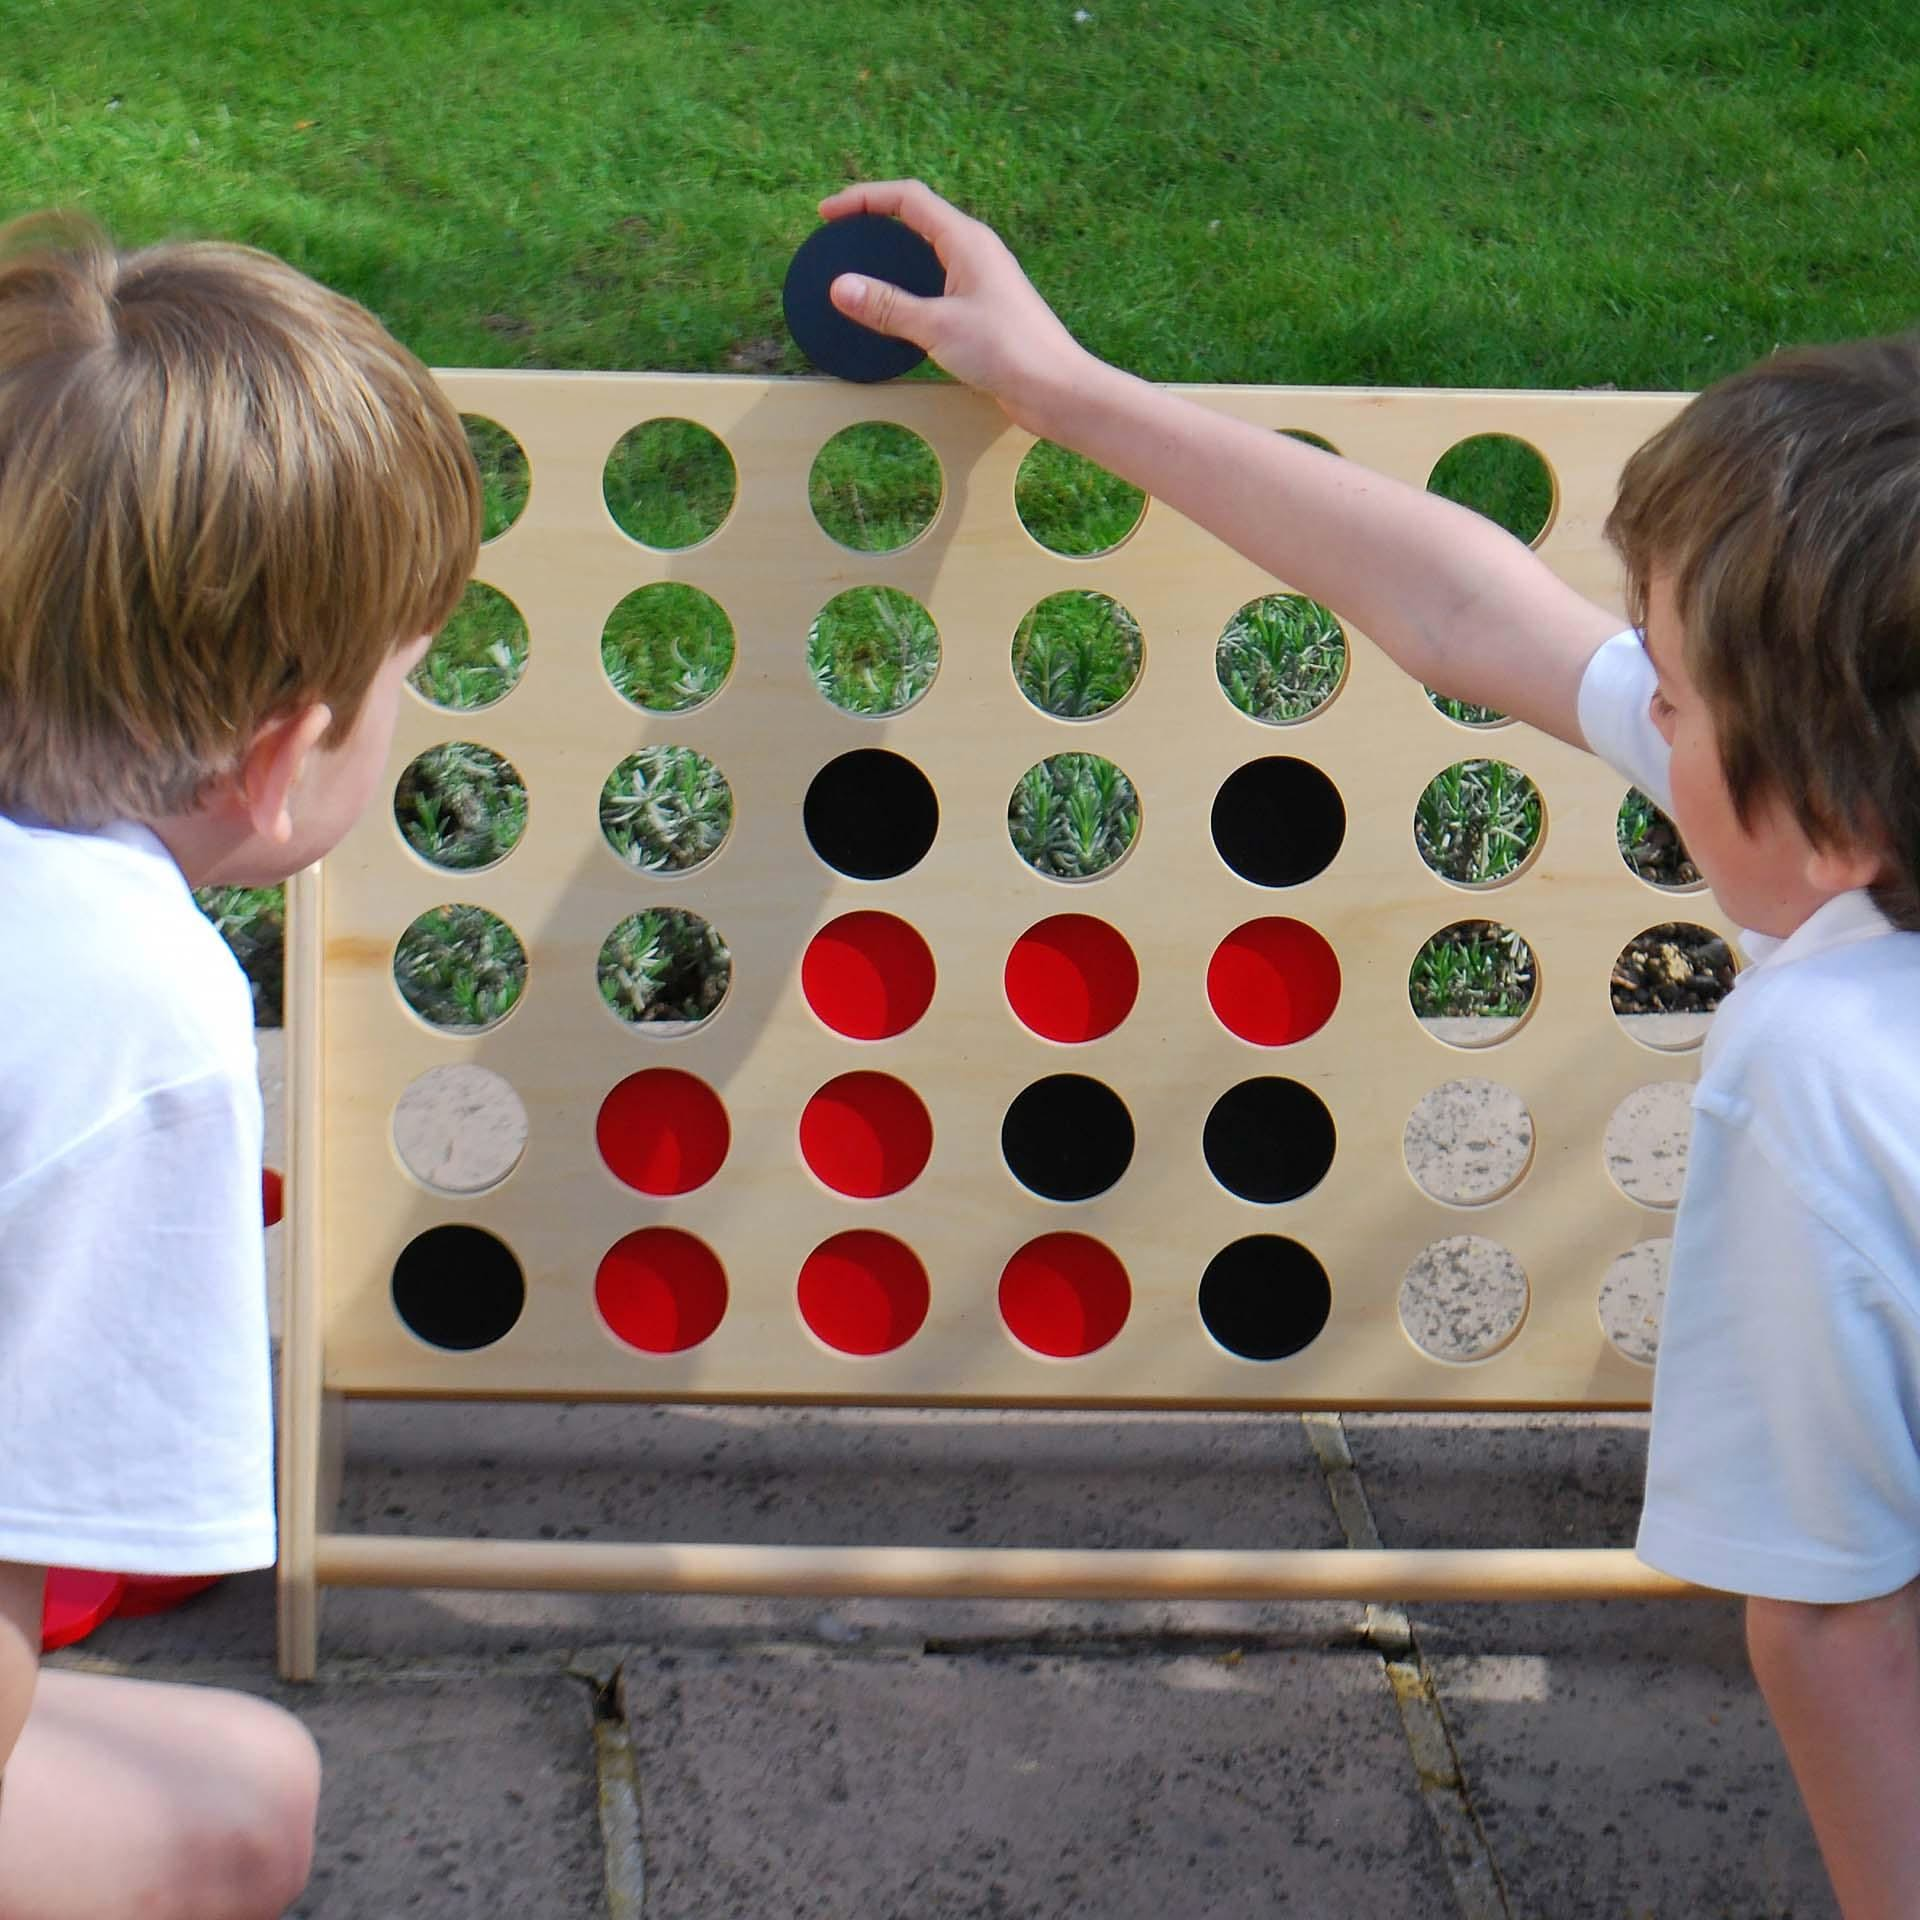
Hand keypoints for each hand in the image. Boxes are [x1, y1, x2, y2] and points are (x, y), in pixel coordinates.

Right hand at [816, 180, 1094, 435]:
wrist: (1056, 389)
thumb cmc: (1008, 351)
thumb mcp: (937, 327)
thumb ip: (887, 306)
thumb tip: (839, 287)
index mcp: (966, 240)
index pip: (907, 199)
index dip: (863, 199)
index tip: (827, 215)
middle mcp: (974, 252)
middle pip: (915, 221)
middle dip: (873, 226)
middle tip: (838, 243)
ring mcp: (980, 282)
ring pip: (925, 257)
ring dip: (890, 262)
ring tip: (857, 279)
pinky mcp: (982, 312)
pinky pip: (935, 289)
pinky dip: (907, 293)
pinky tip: (891, 318)